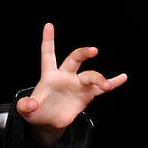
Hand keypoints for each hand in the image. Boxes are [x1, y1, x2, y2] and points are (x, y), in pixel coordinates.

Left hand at [17, 23, 126, 144]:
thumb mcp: (26, 110)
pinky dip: (112, 83)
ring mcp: (77, 84)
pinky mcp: (86, 95)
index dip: (48, 40)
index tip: (48, 25)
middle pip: (75, 59)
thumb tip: (31, 104)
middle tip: (93, 51)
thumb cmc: (37, 112)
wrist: (49, 122)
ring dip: (99, 79)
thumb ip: (25, 106)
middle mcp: (65, 76)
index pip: (48, 54)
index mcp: (49, 75)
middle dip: (83, 53)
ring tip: (103, 86)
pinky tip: (122, 77)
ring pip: (90, 76)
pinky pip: (101, 88)